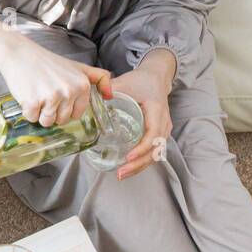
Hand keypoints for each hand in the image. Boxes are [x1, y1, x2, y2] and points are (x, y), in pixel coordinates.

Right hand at [0, 20, 112, 126]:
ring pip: (46, 122)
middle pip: (61, 120)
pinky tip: (27, 95)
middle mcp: (69, 92)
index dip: (65, 109)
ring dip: (39, 113)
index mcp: (82, 86)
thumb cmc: (47, 62)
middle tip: (44, 94)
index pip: (76, 114)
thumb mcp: (77, 67)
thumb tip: (110, 96)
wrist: (20, 54)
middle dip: (51, 112)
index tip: (57, 96)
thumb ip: (98, 78)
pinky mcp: (33, 101)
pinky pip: (32, 118)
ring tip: (36, 95)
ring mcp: (51, 97)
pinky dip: (27, 111)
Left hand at [110, 53, 175, 179]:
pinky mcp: (161, 133)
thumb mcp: (124, 82)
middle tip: (121, 172)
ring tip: (122, 174)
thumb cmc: (140, 81)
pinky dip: (143, 161)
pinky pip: (155, 151)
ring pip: (156, 153)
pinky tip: (129, 168)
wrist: (156, 78)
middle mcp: (164, 121)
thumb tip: (87, 101)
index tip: (128, 157)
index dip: (142, 148)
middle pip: (156, 149)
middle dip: (139, 164)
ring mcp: (164, 128)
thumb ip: (106, 90)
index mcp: (156, 109)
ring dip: (141, 166)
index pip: (153, 133)